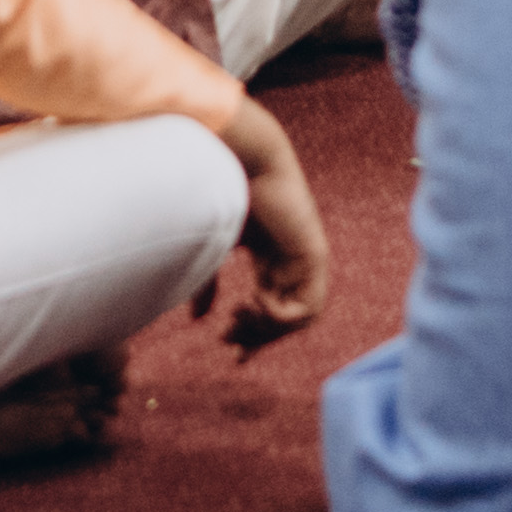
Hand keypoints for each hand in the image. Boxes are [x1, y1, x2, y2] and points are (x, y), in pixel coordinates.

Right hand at [204, 94, 329, 349]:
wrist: (241, 159)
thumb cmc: (221, 192)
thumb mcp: (211, 250)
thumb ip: (207, 285)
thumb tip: (198, 320)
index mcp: (270, 257)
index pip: (270, 306)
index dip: (253, 334)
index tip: (231, 352)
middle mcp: (291, 262)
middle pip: (284, 318)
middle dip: (256, 337)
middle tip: (229, 342)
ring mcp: (304, 260)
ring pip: (299, 319)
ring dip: (268, 328)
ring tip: (240, 313)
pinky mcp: (313, 256)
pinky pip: (308, 308)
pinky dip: (280, 315)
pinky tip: (256, 300)